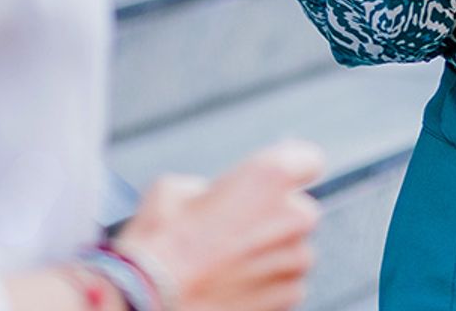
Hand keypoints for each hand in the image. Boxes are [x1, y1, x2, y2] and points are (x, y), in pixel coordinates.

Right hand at [117, 141, 323, 310]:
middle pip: (298, 211)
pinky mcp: (286, 301)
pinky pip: (285, 287)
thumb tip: (211, 199)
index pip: (308, 160)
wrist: (146, 304)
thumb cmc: (159, 246)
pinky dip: (265, 288)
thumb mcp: (174, 190)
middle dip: (273, 220)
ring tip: (227, 266)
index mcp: (270, 177)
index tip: (277, 182)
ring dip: (270, 257)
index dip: (291, 170)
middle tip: (234, 232)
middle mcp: (291, 217)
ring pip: (292, 253)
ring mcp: (292, 263)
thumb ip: (209, 187)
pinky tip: (230, 289)